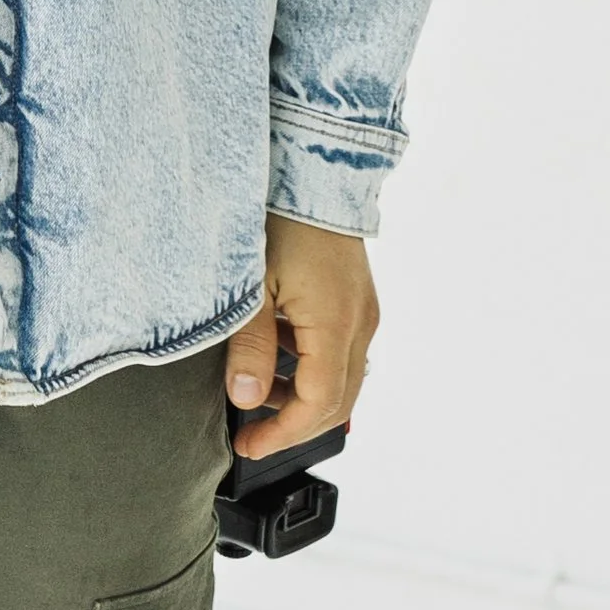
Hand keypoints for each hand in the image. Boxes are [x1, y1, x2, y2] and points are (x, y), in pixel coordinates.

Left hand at [223, 213, 378, 462]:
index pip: (319, 406)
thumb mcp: (252, 285)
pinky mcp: (357, 294)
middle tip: (252, 434)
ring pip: (342, 376)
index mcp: (336, 325)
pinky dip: (311, 365)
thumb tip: (246, 400)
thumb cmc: (281, 216)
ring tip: (257, 391)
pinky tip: (277, 352)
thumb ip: (250, 346)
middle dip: (295, 424)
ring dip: (303, 395)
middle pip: (338, 400)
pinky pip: (341, 347)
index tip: (248, 446)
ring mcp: (363, 308)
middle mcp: (360, 322)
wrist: (313, 163)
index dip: (282, 434)